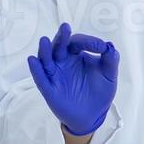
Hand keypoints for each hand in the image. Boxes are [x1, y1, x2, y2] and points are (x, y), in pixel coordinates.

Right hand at [27, 23, 118, 137]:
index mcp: (77, 55)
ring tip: (44, 40)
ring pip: (47, 59)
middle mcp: (63, 62)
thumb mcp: (109, 76)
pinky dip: (36, 69)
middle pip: (59, 46)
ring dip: (45, 50)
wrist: (93, 115)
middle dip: (62, 37)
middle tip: (65, 27)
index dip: (89, 42)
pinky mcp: (49, 89)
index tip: (101, 47)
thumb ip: (110, 61)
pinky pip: (40, 78)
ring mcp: (55, 75)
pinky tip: (33, 60)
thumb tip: (110, 46)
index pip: (78, 42)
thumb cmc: (99, 92)